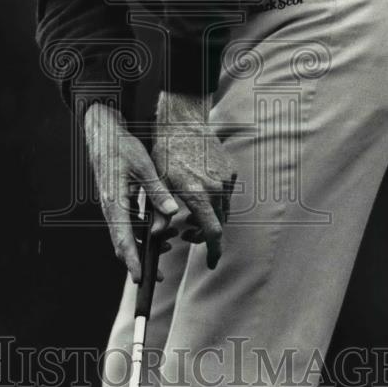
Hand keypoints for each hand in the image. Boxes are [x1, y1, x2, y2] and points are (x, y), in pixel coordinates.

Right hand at [84, 102, 179, 281]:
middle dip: (139, 261)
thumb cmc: (121, 146)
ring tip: (169, 246)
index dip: (132, 261)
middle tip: (158, 277)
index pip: (123, 239)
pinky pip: (126, 224)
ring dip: (144, 245)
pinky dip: (142, 232)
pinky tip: (159, 230)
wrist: (103, 132)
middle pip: (122, 244)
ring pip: (125, 235)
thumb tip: (172, 213)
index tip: (140, 279)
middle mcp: (110, 208)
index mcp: (115, 202)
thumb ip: (157, 191)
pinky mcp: (115, 202)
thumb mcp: (143, 166)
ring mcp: (111, 206)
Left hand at [152, 91, 236, 268]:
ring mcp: (226, 178)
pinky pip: (226, 193)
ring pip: (223, 209)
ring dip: (210, 217)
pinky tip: (200, 194)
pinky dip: (215, 200)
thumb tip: (157, 235)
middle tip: (187, 234)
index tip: (210, 263)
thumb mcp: (159, 183)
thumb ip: (160, 211)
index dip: (213, 251)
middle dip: (205, 234)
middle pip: (218, 224)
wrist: (183, 123)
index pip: (212, 232)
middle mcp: (217, 188)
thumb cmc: (166, 153)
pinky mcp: (230, 170)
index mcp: (198, 193)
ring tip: (190, 215)